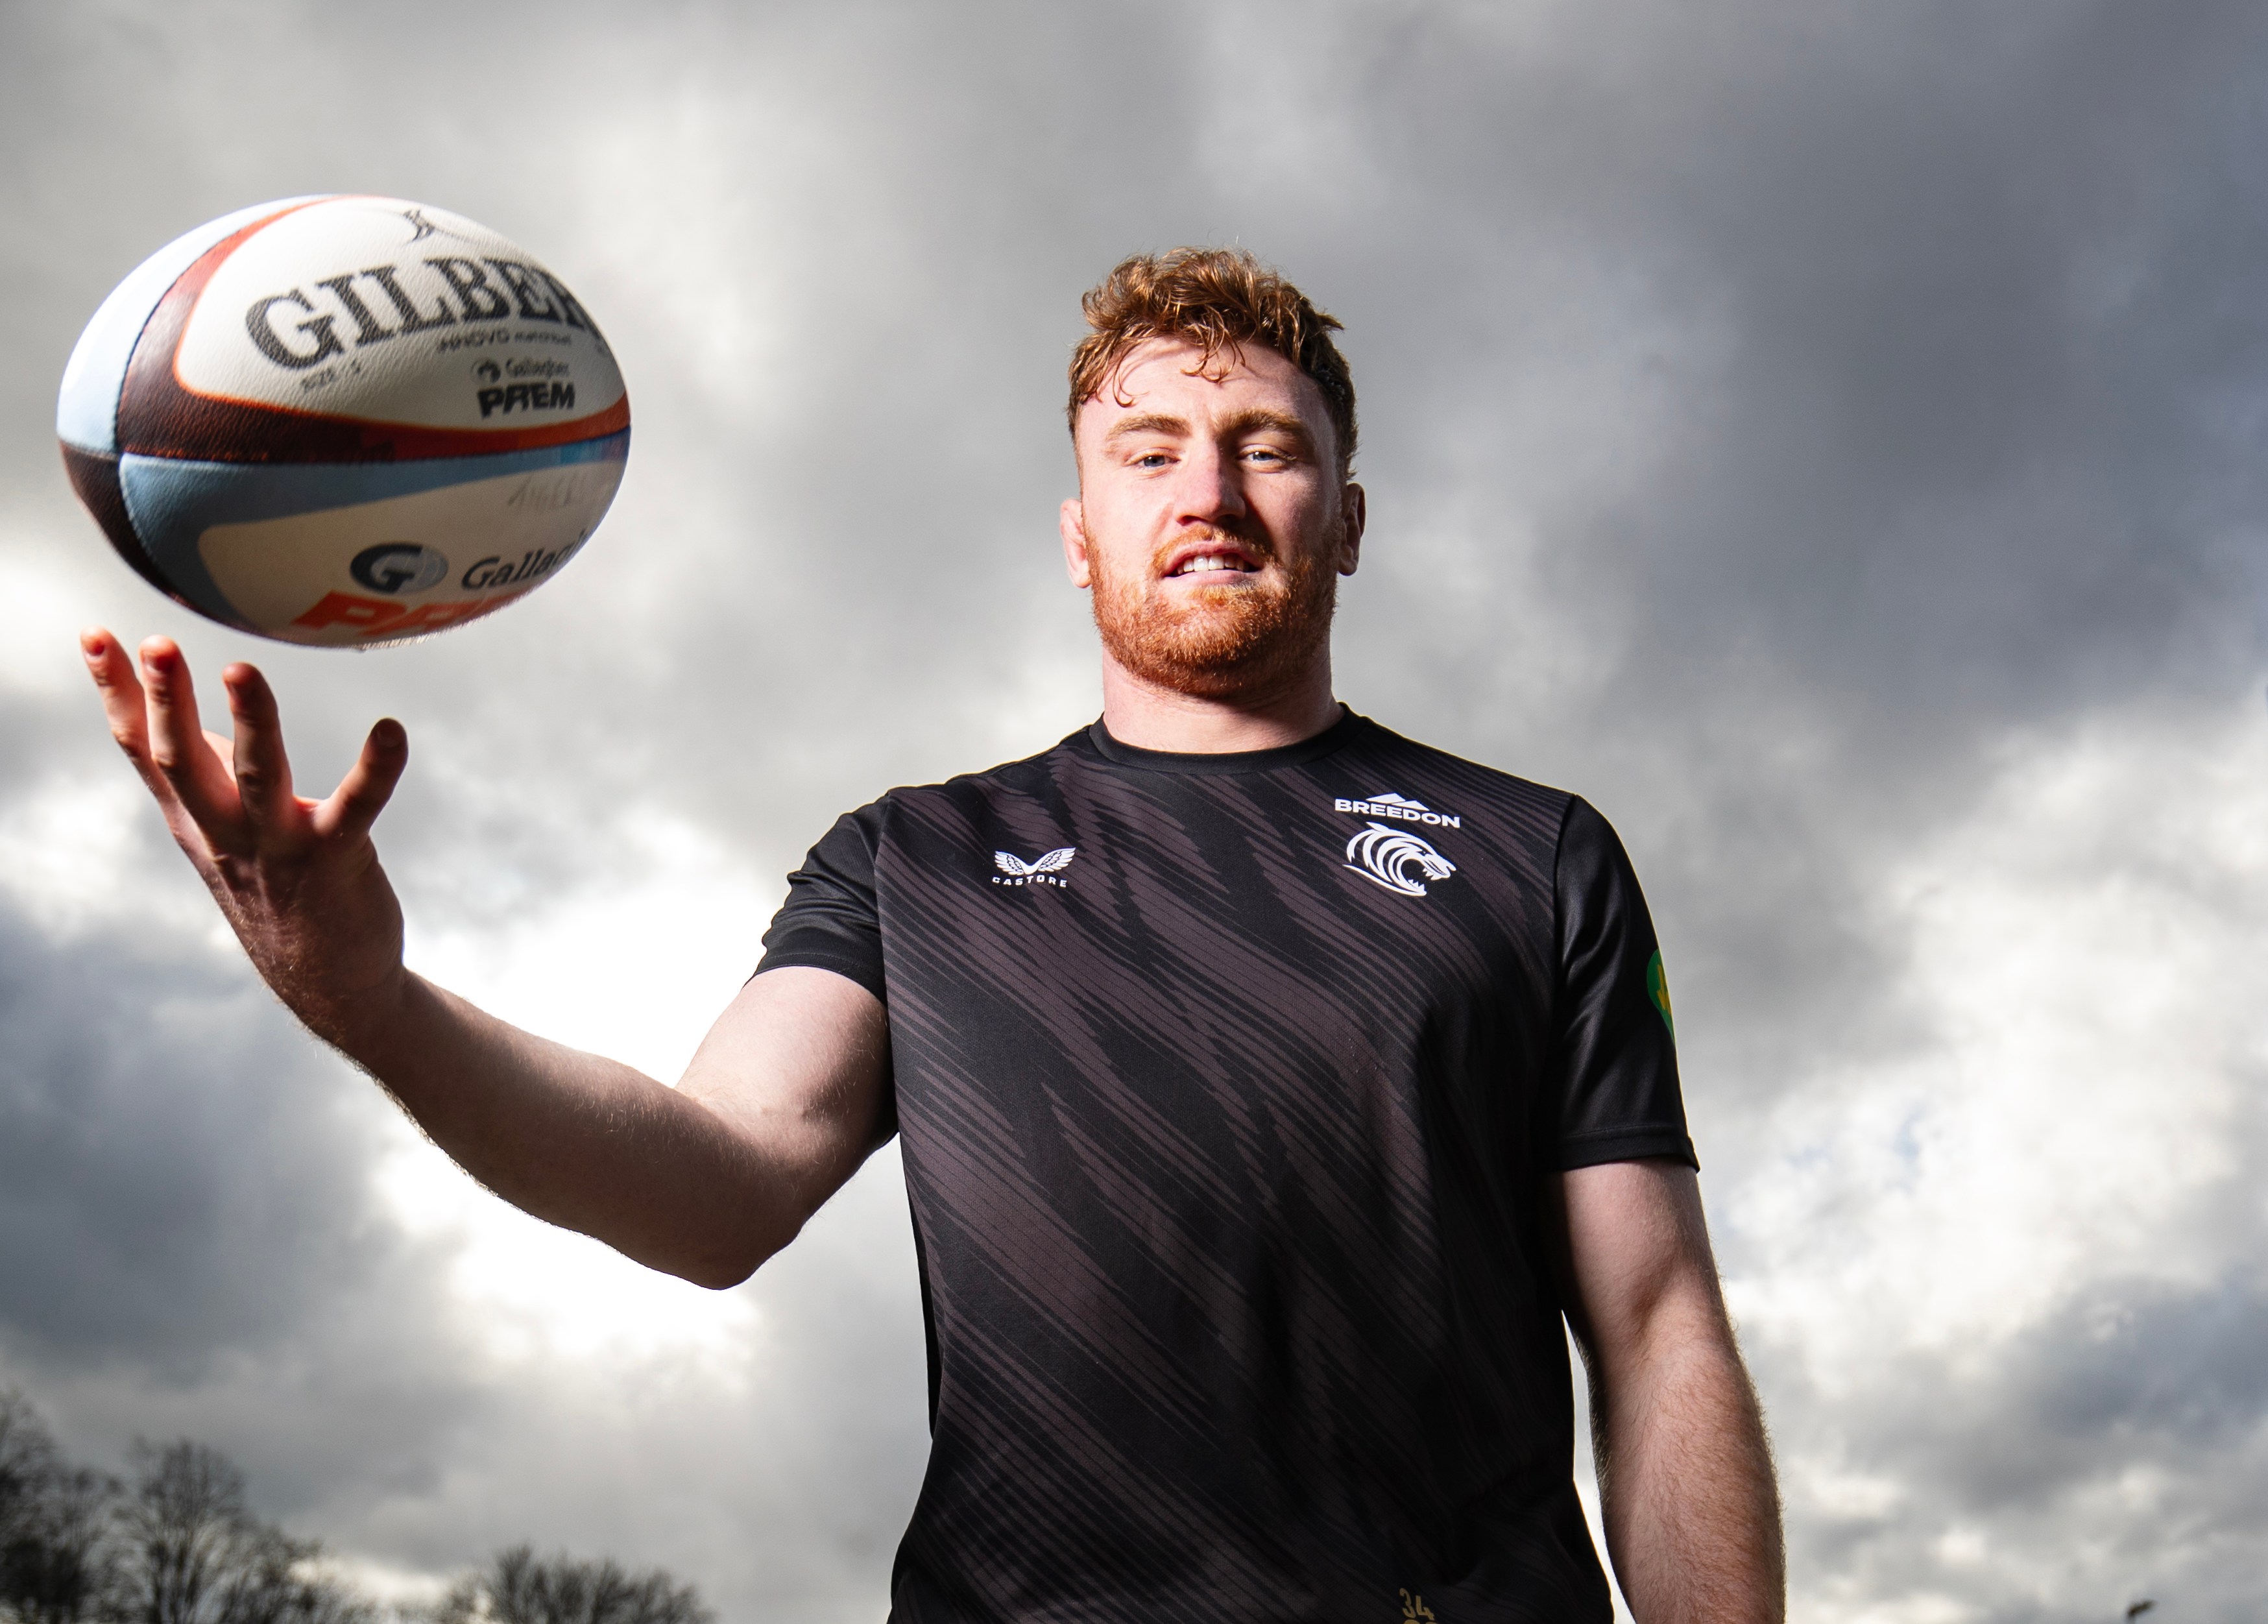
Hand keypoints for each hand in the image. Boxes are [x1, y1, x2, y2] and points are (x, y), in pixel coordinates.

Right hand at [82, 629, 412, 1054]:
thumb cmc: (278, 889)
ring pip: (258, 779)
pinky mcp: (337, 861)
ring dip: (253, 723)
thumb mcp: (224, 831)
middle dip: (166, 701)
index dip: (117, 693)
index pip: (143, 749)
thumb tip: (193, 708)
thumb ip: (207, 773)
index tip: (94, 634)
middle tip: (158, 645)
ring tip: (243, 669)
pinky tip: (391, 730)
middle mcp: (226, 832)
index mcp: (195, 818)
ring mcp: (279, 849)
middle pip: (182, 761)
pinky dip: (375, 770)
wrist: (327, 982)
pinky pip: (355, 809)